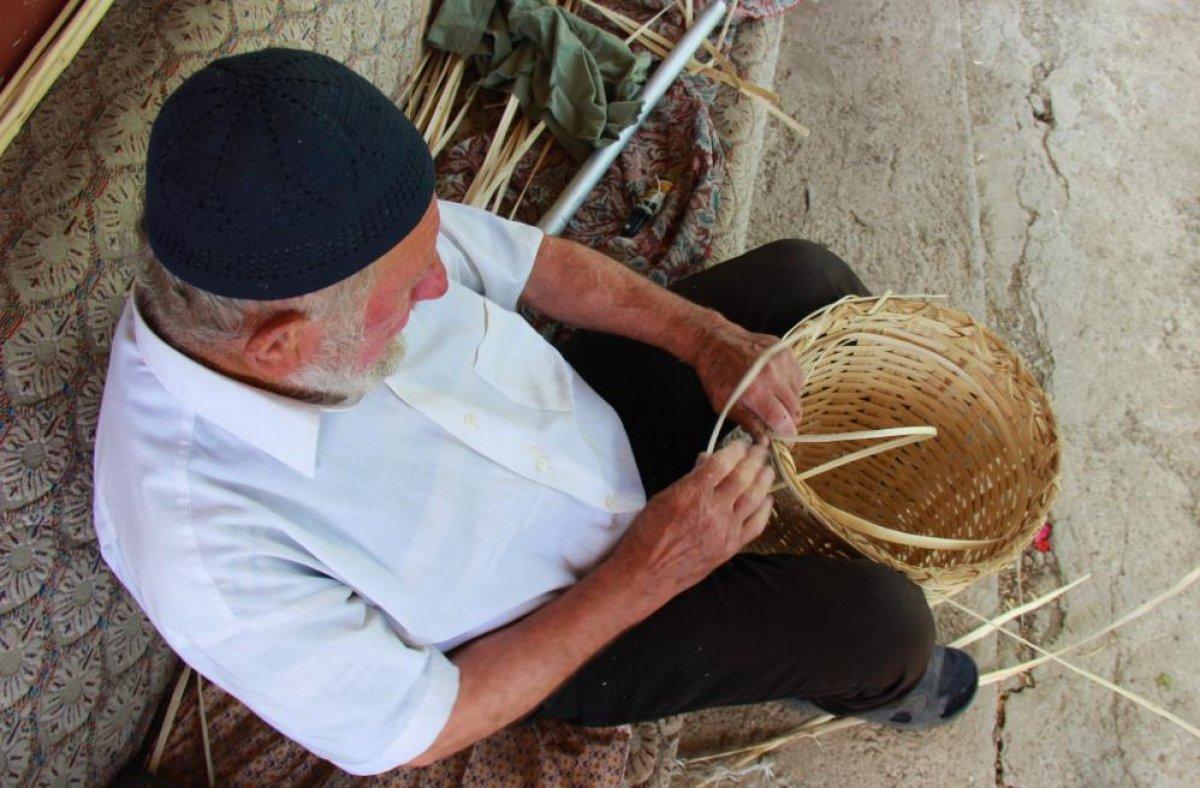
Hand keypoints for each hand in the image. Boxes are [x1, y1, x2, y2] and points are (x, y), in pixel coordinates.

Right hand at [608, 439, 774, 608]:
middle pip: (743, 477)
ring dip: (764, 480)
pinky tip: (768, 500)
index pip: (722, 463)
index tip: (741, 443)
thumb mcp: (663, 498)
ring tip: (768, 469)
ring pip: (754, 498)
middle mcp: (713, 509)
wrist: (647, 572)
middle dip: (755, 459)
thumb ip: (690, 479)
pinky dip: (765, 510)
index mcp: (692, 493)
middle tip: (761, 449)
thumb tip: (707, 461)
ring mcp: (725, 529)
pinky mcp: (731, 547)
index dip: (735, 450)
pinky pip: (756, 525)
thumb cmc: (647, 533)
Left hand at [690, 316, 806, 437]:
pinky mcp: (786, 351)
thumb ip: (748, 423)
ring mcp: (782, 361)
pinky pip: (798, 377)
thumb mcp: (724, 405)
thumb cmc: (716, 375)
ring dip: (790, 404)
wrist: (715, 341)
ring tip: (774, 402)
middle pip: (795, 409)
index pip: (783, 421)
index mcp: (756, 391)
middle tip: (779, 424)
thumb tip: (766, 442)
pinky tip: (776, 386)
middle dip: (790, 422)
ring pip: (798, 394)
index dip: (787, 436)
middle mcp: (773, 375)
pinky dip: (791, 386)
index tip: (786, 444)